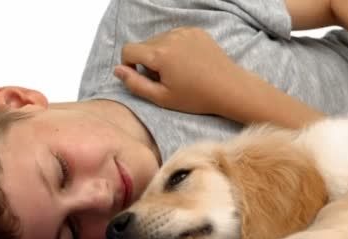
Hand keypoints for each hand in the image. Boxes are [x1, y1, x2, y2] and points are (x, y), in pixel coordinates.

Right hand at [114, 27, 244, 114]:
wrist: (229, 88)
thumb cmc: (196, 97)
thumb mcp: (161, 98)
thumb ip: (135, 84)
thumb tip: (117, 70)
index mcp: (159, 54)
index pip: (128, 50)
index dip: (129, 65)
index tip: (141, 78)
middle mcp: (170, 37)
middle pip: (144, 45)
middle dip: (147, 61)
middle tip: (165, 80)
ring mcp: (184, 32)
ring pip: (159, 40)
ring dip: (161, 54)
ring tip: (178, 73)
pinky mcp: (196, 31)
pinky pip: (175, 37)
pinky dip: (176, 48)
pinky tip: (189, 64)